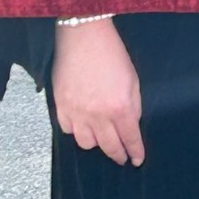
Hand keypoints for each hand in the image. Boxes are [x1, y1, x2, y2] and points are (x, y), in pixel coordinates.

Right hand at [52, 19, 144, 166]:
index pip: (130, 139)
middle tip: (121, 158)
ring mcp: (77, 112)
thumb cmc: (112, 54)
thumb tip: (131, 124)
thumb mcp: (133, 79)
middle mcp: (98, 115)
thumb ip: (133, 105)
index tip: (137, 160)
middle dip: (117, 155)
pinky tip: (82, 125)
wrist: (83, 38)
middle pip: (108, 146)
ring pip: (85, 143)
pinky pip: (68, 130)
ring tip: (101, 138)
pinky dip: (76, 131)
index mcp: (120, 107)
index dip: (135, 152)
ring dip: (96, 143)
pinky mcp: (60, 106)